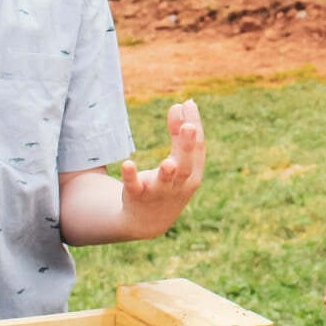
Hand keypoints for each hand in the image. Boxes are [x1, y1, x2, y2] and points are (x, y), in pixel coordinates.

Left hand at [119, 99, 204, 238]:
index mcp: (193, 174)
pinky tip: (127, 163)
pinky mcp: (137, 196)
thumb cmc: (168, 185)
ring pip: (166, 180)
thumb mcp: (178, 160)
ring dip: (168, 170)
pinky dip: (131, 176)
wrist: (148, 221)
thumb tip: (181, 104)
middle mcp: (179, 184)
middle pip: (186, 165)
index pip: (199, 149)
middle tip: (188, 126)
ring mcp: (159, 191)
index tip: (187, 103)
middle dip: (188, 146)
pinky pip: (135, 186)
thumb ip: (179, 134)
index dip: (195, 125)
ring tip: (169, 161)